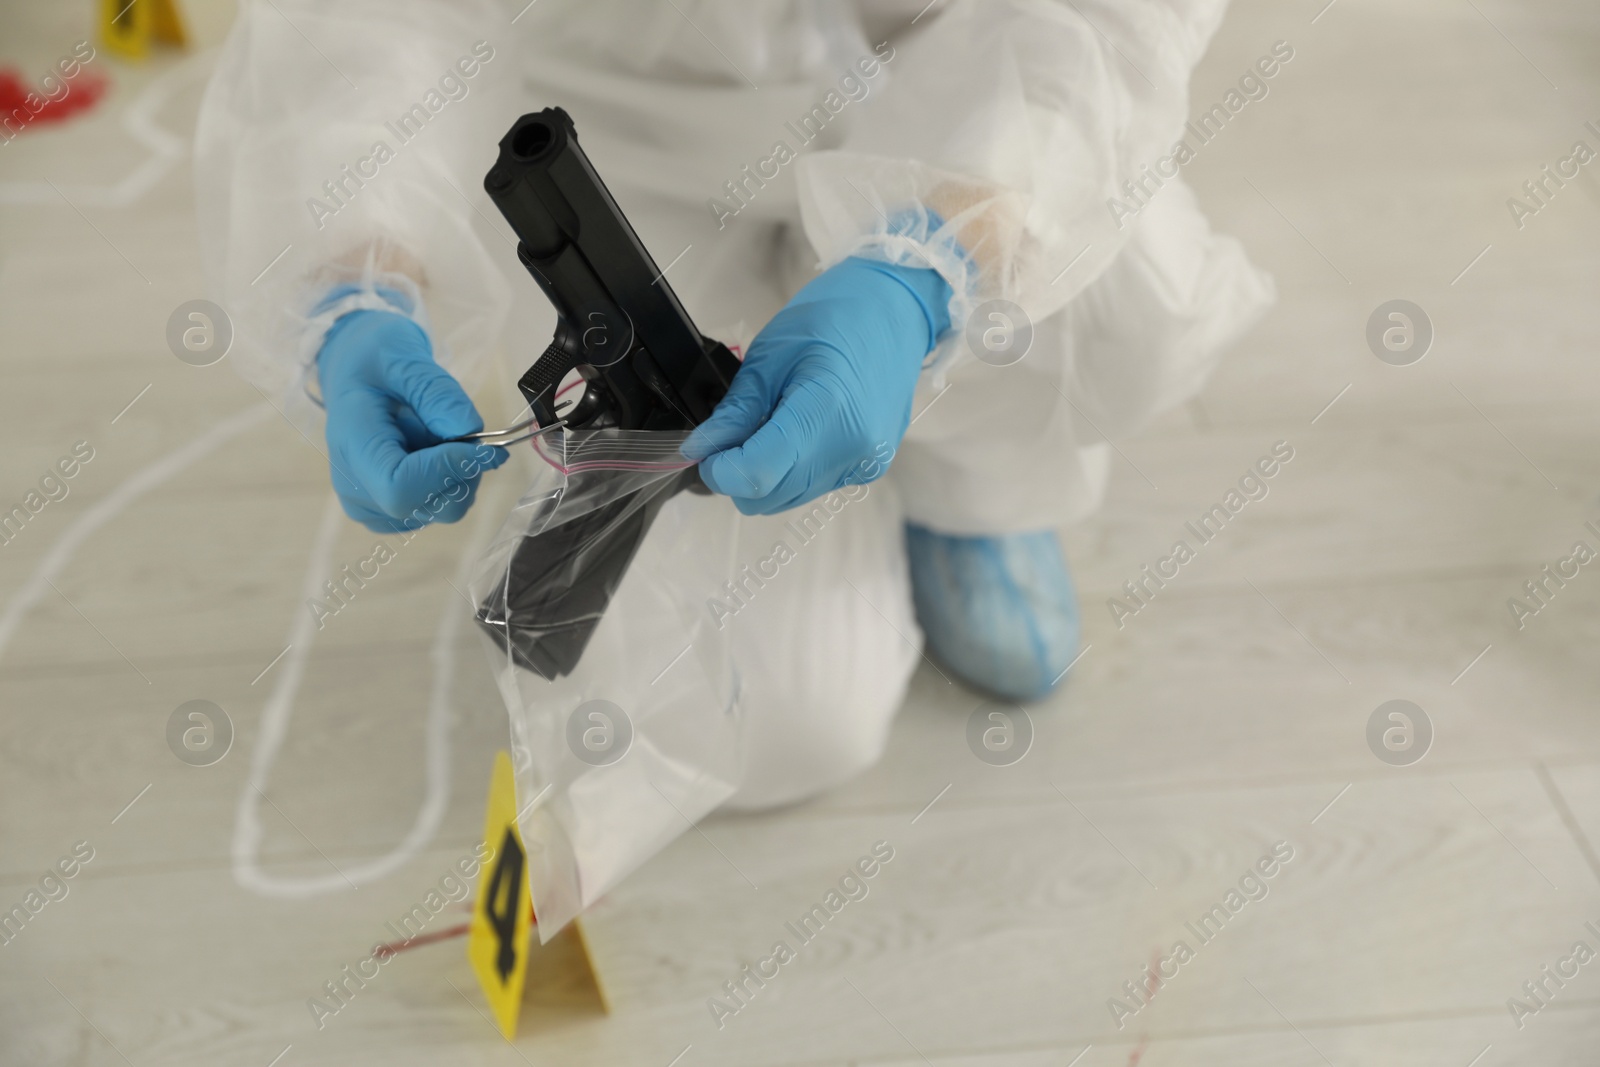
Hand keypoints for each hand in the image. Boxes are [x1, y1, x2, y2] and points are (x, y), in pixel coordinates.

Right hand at [317, 308, 506, 532]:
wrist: (356, 372)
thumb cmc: (375, 360)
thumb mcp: (404, 357)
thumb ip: (436, 393)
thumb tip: (469, 432)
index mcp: (351, 446)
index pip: (400, 488)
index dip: (447, 471)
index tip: (480, 444)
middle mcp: (355, 488)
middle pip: (428, 505)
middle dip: (463, 470)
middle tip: (461, 429)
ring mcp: (371, 506)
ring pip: (443, 509)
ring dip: (459, 473)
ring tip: (434, 434)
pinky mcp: (389, 512)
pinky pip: (440, 507)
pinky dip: (451, 480)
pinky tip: (431, 451)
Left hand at [683, 256, 950, 514]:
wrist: (896, 312)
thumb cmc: (833, 318)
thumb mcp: (771, 356)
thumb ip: (735, 411)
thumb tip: (699, 450)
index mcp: (825, 414)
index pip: (756, 476)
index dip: (719, 470)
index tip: (704, 447)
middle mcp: (849, 452)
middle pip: (768, 497)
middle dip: (737, 474)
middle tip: (733, 431)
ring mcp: (864, 464)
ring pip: (788, 499)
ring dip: (764, 475)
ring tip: (769, 426)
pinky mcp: (869, 469)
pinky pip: (812, 487)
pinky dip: (790, 470)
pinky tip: (797, 432)